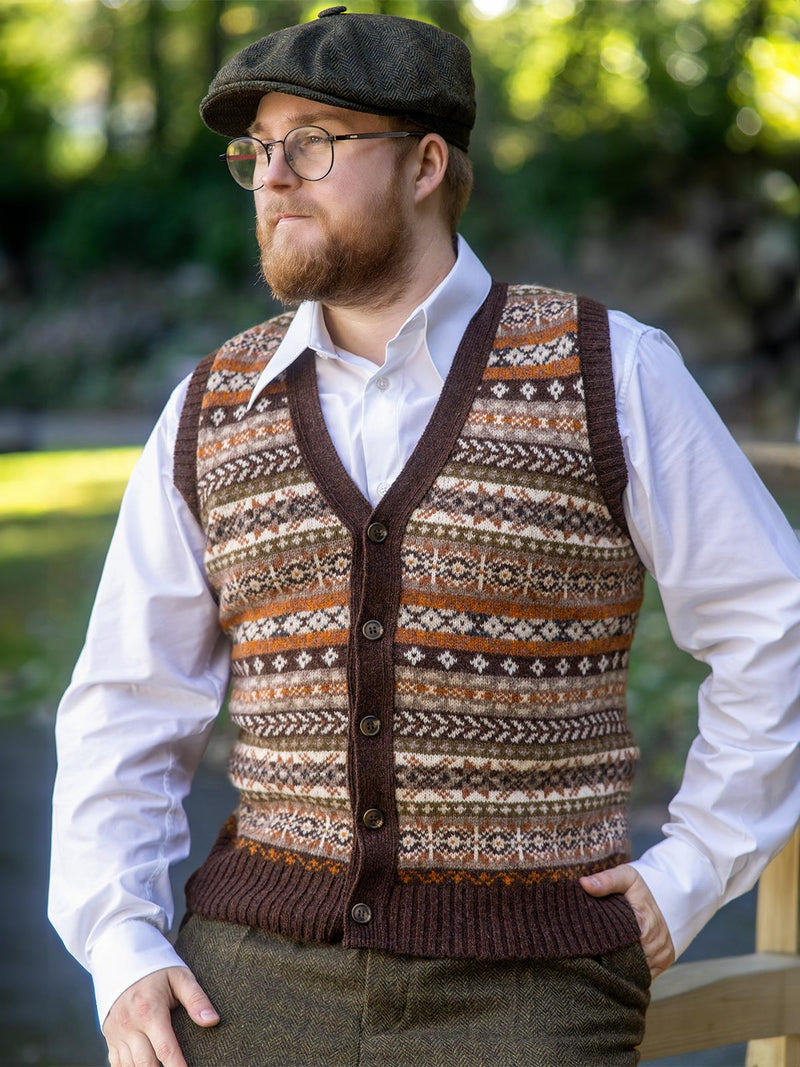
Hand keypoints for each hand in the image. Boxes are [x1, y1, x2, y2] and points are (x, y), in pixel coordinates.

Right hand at [102, 965, 218, 1066]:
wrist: (122, 959)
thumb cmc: (157, 969)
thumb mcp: (180, 977)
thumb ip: (196, 999)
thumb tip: (213, 1021)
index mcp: (149, 1010)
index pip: (165, 1048)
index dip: (178, 1066)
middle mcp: (130, 1024)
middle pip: (146, 1063)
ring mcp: (117, 1032)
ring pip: (129, 1066)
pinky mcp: (110, 1037)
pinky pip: (116, 1064)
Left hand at [580, 864, 675, 978]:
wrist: (672, 895)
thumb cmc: (644, 886)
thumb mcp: (626, 876)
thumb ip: (606, 880)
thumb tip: (583, 883)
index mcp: (645, 925)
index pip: (618, 946)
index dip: (601, 946)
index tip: (585, 943)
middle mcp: (656, 946)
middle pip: (625, 962)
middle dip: (607, 959)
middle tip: (588, 955)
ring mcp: (661, 957)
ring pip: (634, 972)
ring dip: (619, 967)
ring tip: (600, 961)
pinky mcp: (663, 963)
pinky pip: (643, 975)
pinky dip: (630, 971)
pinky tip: (615, 966)